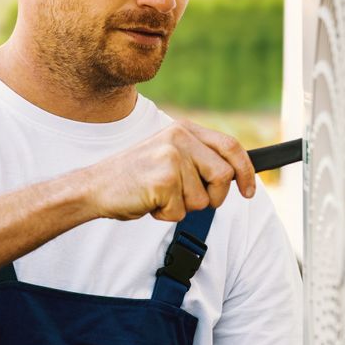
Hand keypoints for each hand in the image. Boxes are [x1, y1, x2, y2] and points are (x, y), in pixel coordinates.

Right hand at [74, 121, 257, 221]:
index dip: (246, 171)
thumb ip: (197, 158)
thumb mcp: (168, 155)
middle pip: (224, 176)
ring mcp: (172, 157)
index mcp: (184, 129)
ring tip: (159, 196)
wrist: (95, 186)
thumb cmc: (134, 176)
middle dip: (213, 197)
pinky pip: (181, 212)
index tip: (249, 191)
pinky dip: (165, 215)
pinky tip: (149, 202)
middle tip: (187, 200)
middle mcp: (180, 138)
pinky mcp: (164, 180)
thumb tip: (233, 174)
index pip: (231, 146)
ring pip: (203, 200)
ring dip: (183, 208)